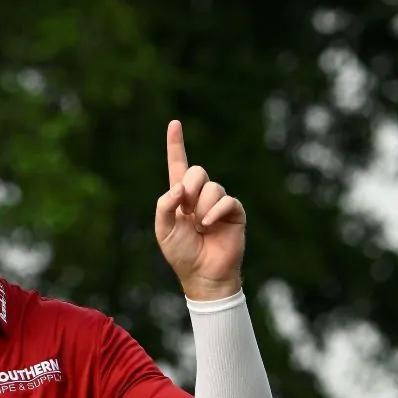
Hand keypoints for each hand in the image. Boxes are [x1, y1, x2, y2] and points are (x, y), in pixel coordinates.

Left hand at [155, 119, 245, 300]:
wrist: (202, 274)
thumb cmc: (181, 254)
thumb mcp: (163, 229)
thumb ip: (165, 205)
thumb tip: (178, 187)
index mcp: (180, 197)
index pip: (178, 165)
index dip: (176, 144)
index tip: (174, 123)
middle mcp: (200, 195)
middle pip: (197, 171)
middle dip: (189, 188)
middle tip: (186, 210)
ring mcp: (218, 203)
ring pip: (212, 187)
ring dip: (201, 208)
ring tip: (199, 227)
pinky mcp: (234, 212)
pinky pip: (226, 200)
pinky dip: (215, 212)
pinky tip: (209, 226)